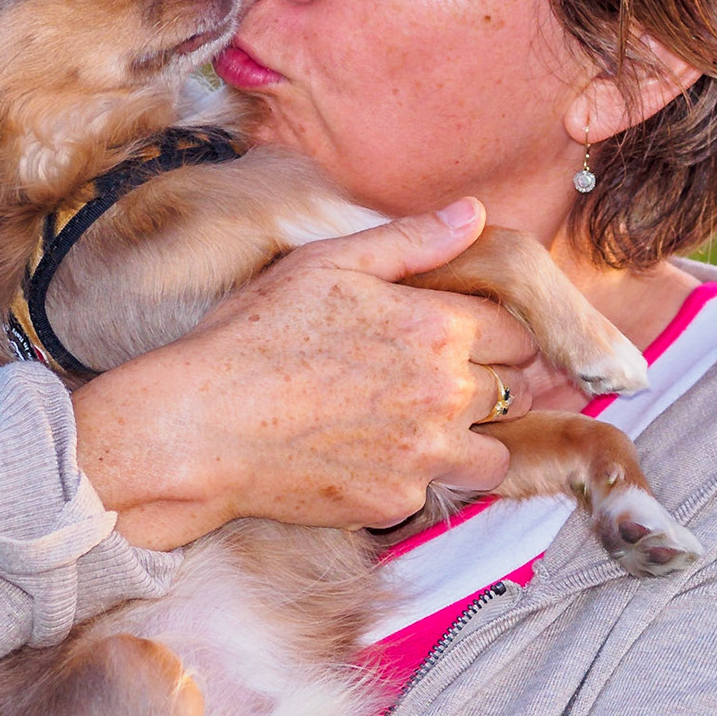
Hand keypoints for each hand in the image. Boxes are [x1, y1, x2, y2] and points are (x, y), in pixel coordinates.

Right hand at [71, 197, 542, 549]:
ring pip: (496, 453)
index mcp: (436, 326)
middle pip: (516, 389)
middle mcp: (444, 393)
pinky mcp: (396, 502)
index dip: (494, 331)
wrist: (199, 426)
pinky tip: (374, 455)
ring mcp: (424, 454)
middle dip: (492, 380)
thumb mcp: (328, 263)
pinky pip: (437, 490)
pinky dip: (418, 476)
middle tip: (440, 377)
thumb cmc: (254, 334)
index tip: (465, 335)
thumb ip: (413, 240)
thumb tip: (476, 213)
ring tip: (425, 423)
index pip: (517, 331)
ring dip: (474, 437)